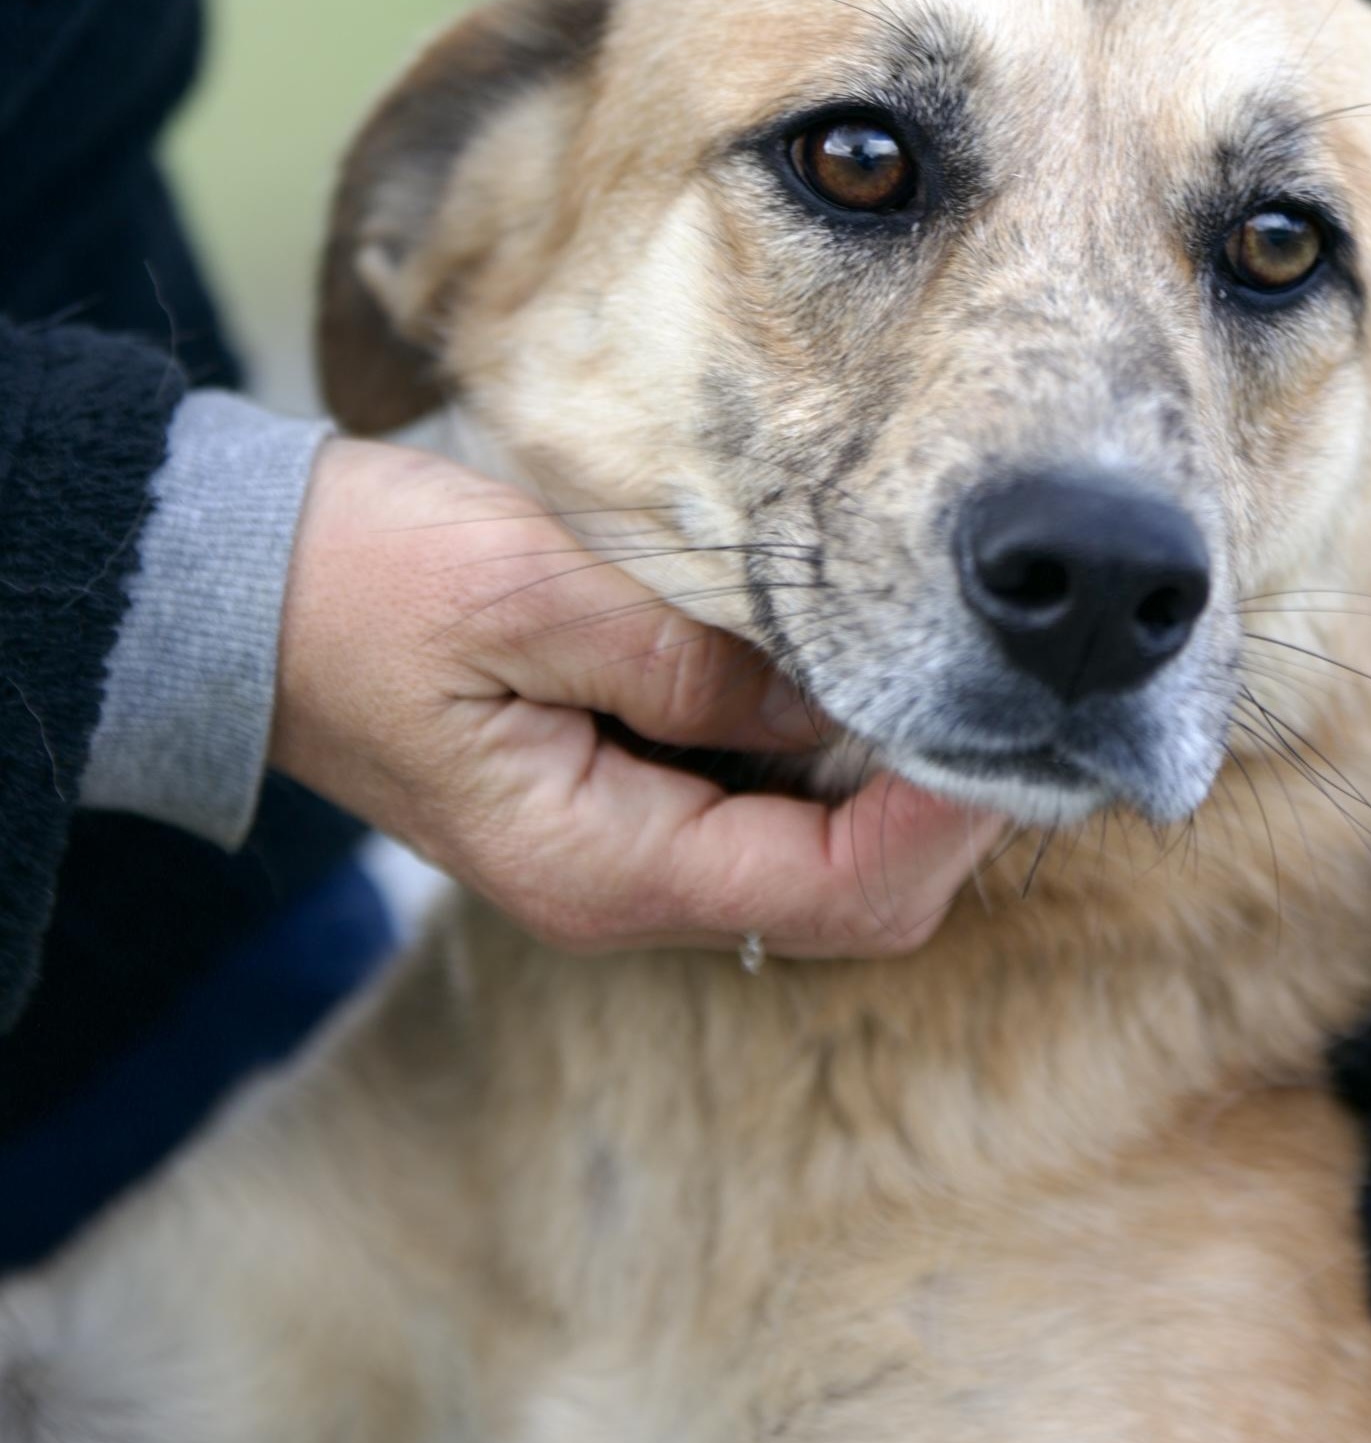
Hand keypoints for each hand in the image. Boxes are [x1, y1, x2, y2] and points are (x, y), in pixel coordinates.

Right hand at [270, 438, 995, 955]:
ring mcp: (624, 848)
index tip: (1007, 727)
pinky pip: (761, 808)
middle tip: (1002, 699)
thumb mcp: (537, 600)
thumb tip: (842, 703)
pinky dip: (826, 759)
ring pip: (813, 860)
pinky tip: (848, 673)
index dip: (940, 822)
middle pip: (845, 899)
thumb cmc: (369, 585)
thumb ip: (697, 665)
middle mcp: (625, 884)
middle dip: (938, 815)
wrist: (249, 596)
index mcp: (604, 862)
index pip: (835, 889)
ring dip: (890, 787)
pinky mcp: (621, 796)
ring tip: (947, 679)